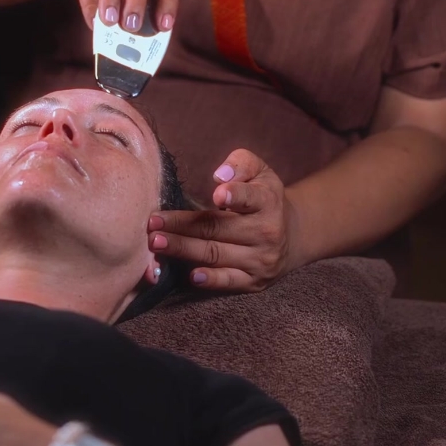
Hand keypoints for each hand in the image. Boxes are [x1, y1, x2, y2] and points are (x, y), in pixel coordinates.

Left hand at [148, 150, 299, 291]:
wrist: (291, 235)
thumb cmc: (264, 197)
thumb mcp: (260, 172)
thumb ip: (241, 164)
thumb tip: (220, 176)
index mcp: (268, 201)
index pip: (251, 197)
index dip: (235, 195)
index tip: (216, 194)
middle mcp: (266, 232)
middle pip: (219, 228)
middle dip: (184, 225)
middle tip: (153, 223)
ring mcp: (260, 259)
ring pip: (216, 254)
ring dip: (183, 249)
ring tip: (156, 243)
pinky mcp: (254, 281)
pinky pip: (229, 280)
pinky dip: (210, 279)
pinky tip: (190, 275)